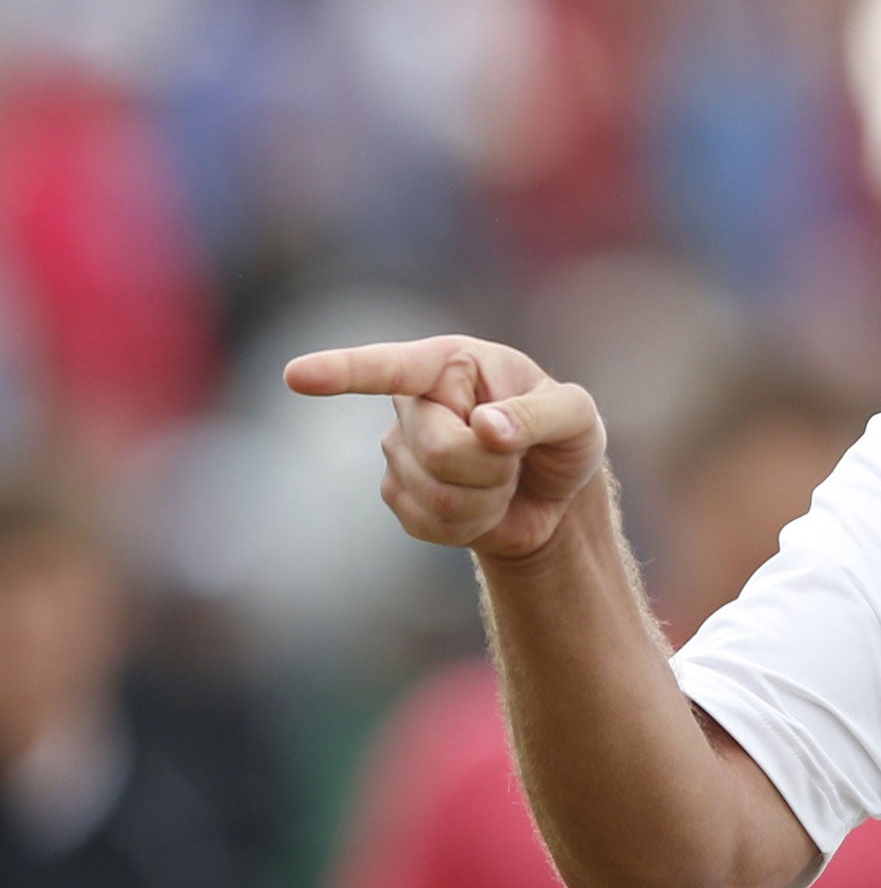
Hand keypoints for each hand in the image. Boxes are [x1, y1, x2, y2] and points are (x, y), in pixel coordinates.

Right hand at [284, 335, 605, 562]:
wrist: (553, 497)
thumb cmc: (564, 439)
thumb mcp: (577, 418)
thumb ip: (540, 414)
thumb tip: (485, 428)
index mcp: (452, 363)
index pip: (392, 367)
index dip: (343, 372)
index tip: (296, 376)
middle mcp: (415, 401)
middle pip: (438, 448)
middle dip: (491, 466)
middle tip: (515, 460)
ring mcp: (399, 449)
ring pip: (434, 492)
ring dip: (485, 498)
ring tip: (500, 480)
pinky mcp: (398, 495)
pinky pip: (427, 522)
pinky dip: (470, 525)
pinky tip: (481, 506)